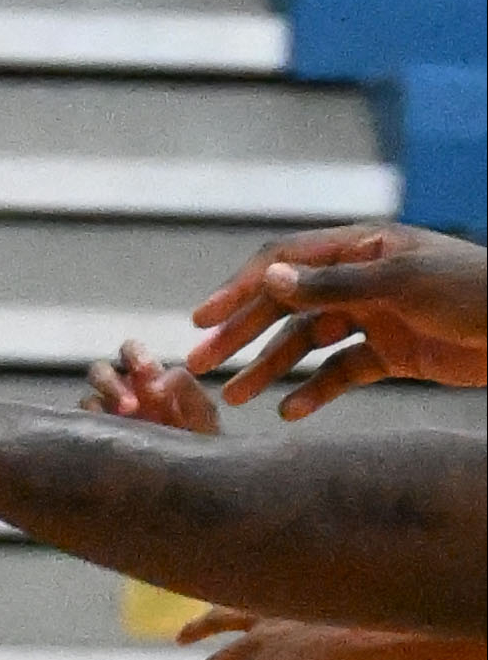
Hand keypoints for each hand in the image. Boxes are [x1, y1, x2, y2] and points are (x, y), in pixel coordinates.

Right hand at [83, 340, 219, 433]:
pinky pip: (84, 428)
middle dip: (111, 383)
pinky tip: (110, 437)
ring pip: (88, 399)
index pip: (130, 352)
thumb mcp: (203, 413)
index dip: (134, 356)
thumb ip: (186, 389)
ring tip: (121, 428)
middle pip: (100, 372)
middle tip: (130, 407)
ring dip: (102, 414)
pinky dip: (95, 427)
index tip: (146, 370)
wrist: (195, 485)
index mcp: (145, 379)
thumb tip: (156, 383)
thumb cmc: (198, 442)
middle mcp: (121, 393)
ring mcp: (105, 418)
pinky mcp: (96, 440)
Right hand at [184, 223, 487, 416]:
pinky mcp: (393, 354)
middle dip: (242, 334)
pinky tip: (290, 410)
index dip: (238, 289)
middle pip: (286, 305)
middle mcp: (359, 280)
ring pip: (308, 343)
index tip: (203, 320)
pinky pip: (342, 372)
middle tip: (200, 363)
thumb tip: (267, 278)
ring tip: (235, 396)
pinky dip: (316, 391)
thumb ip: (332, 286)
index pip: (283, 263)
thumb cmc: (471, 292)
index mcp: (358, 249)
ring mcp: (374, 318)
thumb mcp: (400, 283)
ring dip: (270, 367)